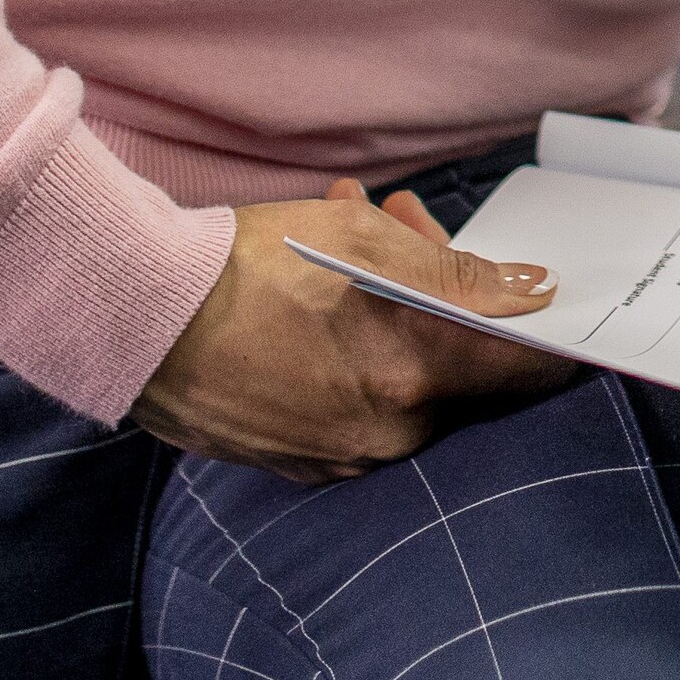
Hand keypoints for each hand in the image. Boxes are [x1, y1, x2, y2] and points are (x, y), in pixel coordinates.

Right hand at [130, 180, 572, 481]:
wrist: (131, 316)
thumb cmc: (244, 267)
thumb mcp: (363, 242)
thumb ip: (460, 273)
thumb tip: (532, 291)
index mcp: (414, 376)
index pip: (526, 371)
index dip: (546, 331)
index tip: (548, 298)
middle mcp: (385, 431)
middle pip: (452, 363)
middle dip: (439, 287)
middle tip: (401, 218)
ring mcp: (336, 454)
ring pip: (398, 378)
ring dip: (389, 310)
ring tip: (344, 232)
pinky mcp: (294, 460)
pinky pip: (349, 404)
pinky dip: (349, 352)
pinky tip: (315, 297)